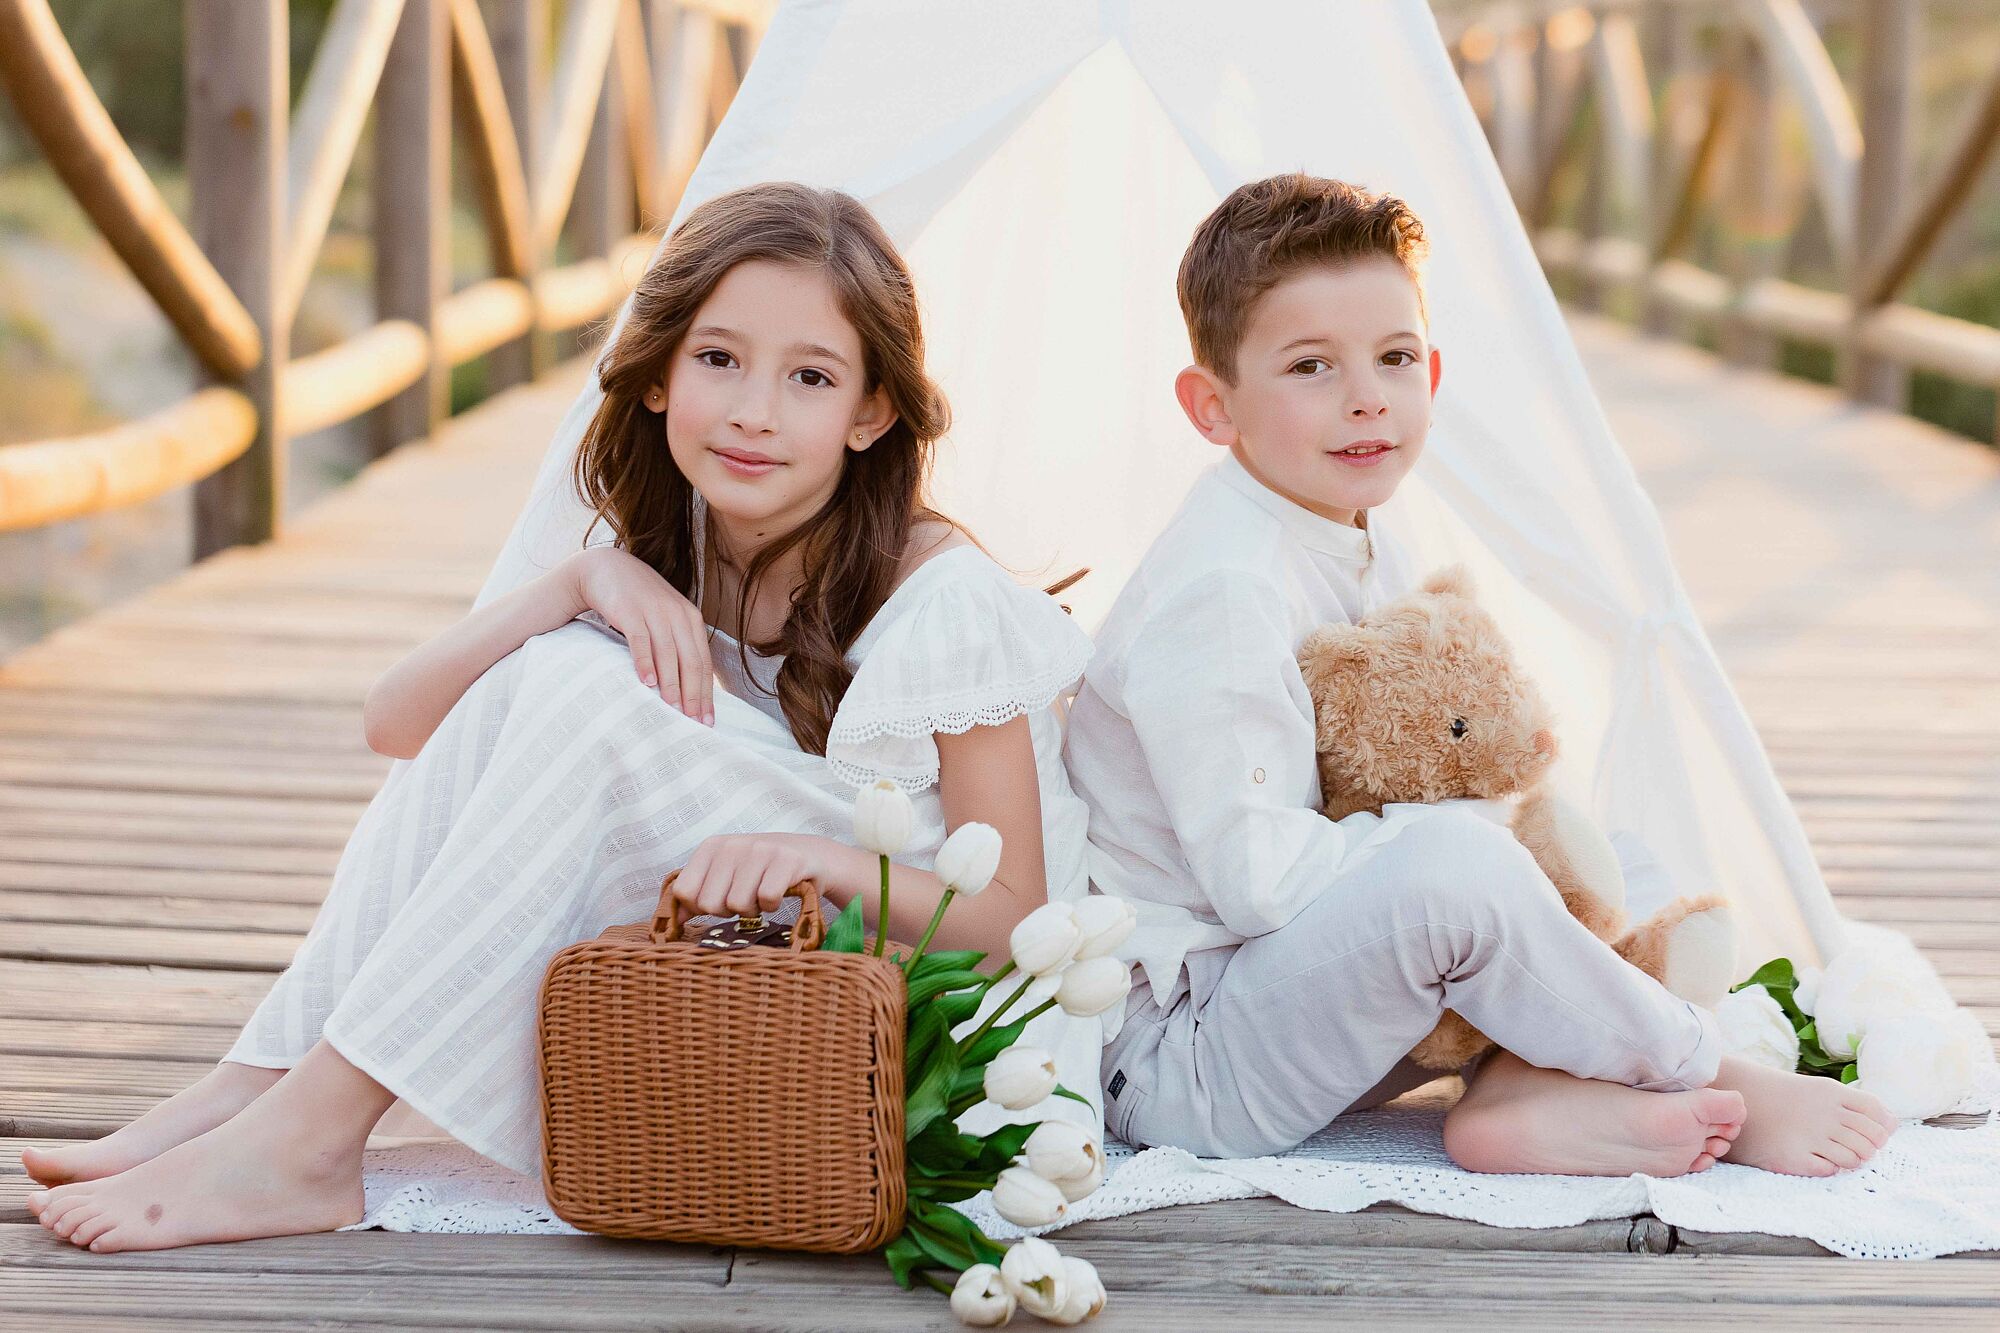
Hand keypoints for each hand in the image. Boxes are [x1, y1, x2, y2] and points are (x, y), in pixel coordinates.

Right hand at [564, 547, 713, 723]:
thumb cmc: (638, 602)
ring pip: (669, 654)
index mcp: (691, 619)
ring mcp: (654, 611)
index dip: (707, 693)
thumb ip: (678, 645)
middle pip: (691, 662)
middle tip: (693, 722)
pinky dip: (645, 662)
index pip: (703, 663)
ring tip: (673, 710)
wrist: (605, 569)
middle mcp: (678, 614)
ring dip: (671, 684)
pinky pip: (641, 640)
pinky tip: (647, 683)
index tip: (707, 720)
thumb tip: (689, 687)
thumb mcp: (665, 619)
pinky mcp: (630, 610)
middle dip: (693, 695)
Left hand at [672, 833, 823, 918]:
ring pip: (738, 905)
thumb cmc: (760, 870)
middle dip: (729, 910)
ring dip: (753, 909)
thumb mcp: (724, 876)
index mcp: (711, 846)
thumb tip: (672, 919)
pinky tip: (779, 892)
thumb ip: (696, 895)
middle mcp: (733, 845)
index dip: (701, 906)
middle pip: (710, 904)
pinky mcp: (787, 860)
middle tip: (746, 897)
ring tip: (762, 894)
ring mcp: (761, 850)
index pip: (684, 892)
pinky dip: (773, 905)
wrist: (809, 855)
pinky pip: (767, 900)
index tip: (721, 898)